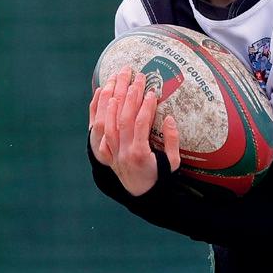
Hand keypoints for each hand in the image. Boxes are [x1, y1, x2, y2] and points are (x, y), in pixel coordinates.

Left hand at [89, 68, 180, 195]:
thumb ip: (172, 141)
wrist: (143, 195)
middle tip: (137, 77)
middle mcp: (123, 151)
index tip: (152, 91)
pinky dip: (100, 110)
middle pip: (123, 118)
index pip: (141, 124)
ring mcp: (112, 151)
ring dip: (113, 97)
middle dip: (130, 95)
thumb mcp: (172, 163)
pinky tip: (104, 94)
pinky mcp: (107, 151)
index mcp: (140, 154)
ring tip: (119, 78)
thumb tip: (169, 118)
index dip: (146, 106)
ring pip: (108, 120)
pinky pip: (99, 129)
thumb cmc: (160, 177)